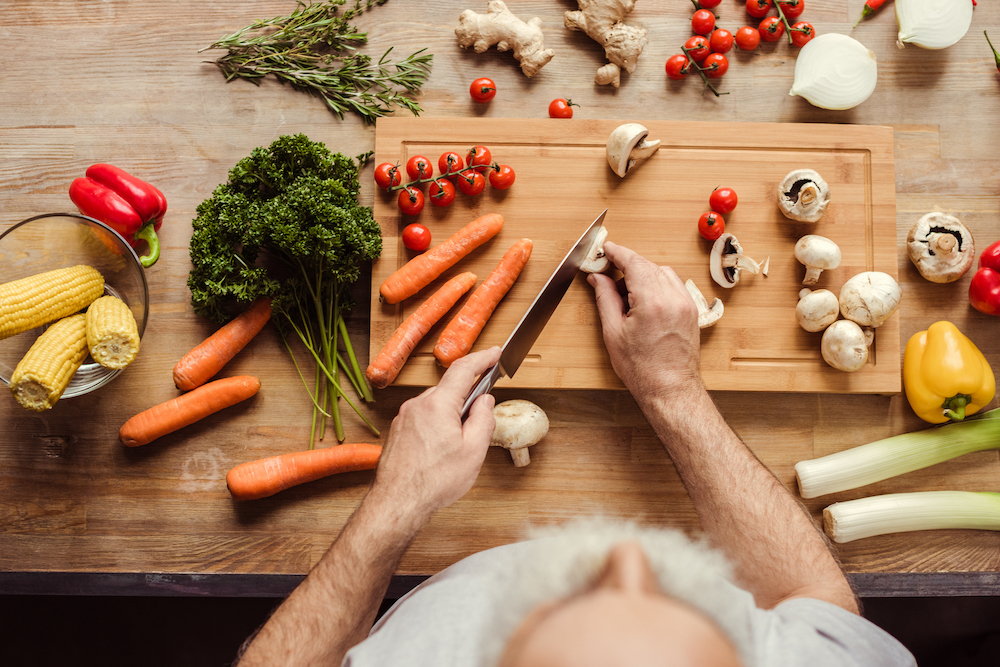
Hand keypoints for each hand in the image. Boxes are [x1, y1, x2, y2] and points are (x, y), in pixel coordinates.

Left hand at [370, 347, 499, 521]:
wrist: (397, 502)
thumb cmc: (433, 482)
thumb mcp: (473, 451)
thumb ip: (483, 419)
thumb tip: (485, 402)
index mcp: (438, 404)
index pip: (464, 369)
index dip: (483, 358)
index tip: (495, 353)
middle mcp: (417, 405)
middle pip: (450, 390)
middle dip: (468, 400)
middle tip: (479, 424)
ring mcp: (404, 417)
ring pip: (436, 406)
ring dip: (451, 417)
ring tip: (457, 448)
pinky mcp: (398, 430)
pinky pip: (423, 418)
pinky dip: (437, 426)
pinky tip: (440, 451)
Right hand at [588, 242, 702, 402]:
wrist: (670, 389)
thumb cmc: (643, 369)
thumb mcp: (613, 332)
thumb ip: (605, 298)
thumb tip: (598, 278)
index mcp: (653, 302)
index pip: (634, 263)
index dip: (618, 252)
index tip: (606, 249)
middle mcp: (673, 298)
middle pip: (648, 265)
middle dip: (627, 266)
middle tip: (608, 274)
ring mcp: (686, 303)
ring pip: (662, 273)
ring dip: (643, 275)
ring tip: (626, 296)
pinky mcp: (691, 310)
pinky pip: (673, 285)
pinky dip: (657, 285)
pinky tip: (643, 301)